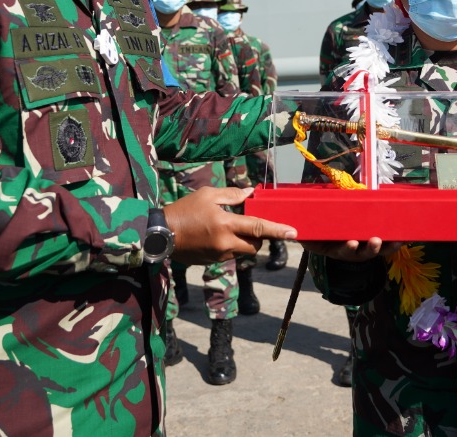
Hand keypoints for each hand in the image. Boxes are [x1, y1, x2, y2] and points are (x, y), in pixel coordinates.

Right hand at [164, 187, 296, 265]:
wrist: (162, 234)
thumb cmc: (184, 210)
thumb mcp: (208, 195)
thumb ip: (232, 195)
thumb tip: (250, 193)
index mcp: (226, 224)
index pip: (259, 228)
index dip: (278, 230)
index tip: (294, 233)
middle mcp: (225, 243)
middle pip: (255, 245)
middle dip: (258, 237)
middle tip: (249, 224)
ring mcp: (219, 255)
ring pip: (243, 251)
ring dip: (243, 241)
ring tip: (226, 228)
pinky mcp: (213, 262)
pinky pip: (230, 255)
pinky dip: (230, 246)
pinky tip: (215, 236)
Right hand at [300, 238, 400, 262]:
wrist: (325, 230)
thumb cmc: (318, 230)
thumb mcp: (311, 231)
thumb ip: (306, 230)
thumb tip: (294, 227)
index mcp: (335, 246)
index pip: (341, 249)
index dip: (347, 247)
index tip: (351, 243)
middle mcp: (349, 249)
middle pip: (361, 253)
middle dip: (369, 249)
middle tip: (375, 241)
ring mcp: (361, 247)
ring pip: (374, 250)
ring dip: (384, 247)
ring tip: (394, 241)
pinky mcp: (370, 242)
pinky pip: (384, 245)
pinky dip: (392, 243)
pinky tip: (403, 238)